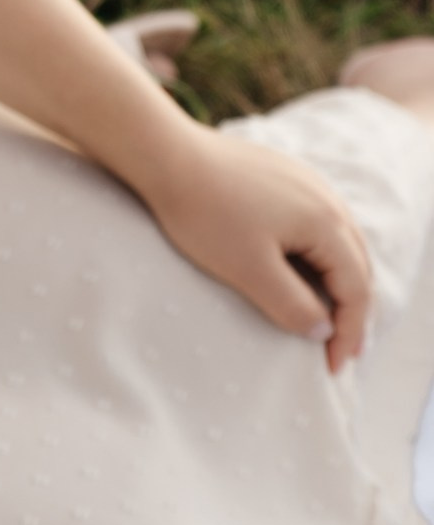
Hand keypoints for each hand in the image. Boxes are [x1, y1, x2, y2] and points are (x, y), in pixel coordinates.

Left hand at [139, 121, 372, 373]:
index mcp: (326, 222)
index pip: (356, 288)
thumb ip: (291, 305)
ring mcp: (308, 184)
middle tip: (342, 351)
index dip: (349, 332)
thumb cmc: (204, 214)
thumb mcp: (248, 269)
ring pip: (339, 243)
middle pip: (357, 265)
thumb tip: (324, 330)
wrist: (167, 155)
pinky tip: (303, 270)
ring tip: (328, 316)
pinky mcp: (285, 177)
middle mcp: (327, 199)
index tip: (334, 369)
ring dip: (339, 283)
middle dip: (353, 311)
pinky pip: (318, 224)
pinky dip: (320, 256)